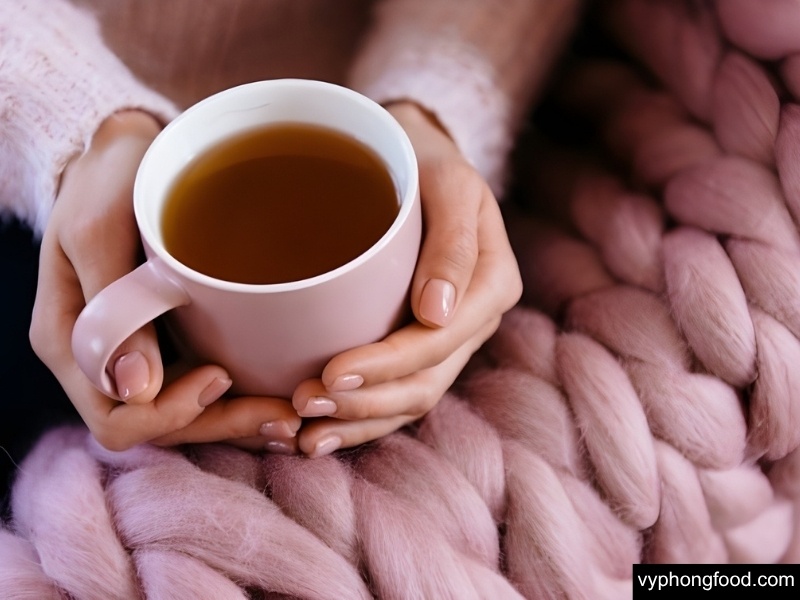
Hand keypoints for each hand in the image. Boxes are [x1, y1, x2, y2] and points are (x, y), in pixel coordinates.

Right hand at [30, 111, 299, 452]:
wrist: (128, 150)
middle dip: (220, 427)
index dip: (170, 413)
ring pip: (184, 417)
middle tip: (285, 416)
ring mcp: (137, 353)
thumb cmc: (108, 178)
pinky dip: (239, 400)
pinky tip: (279, 394)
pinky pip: (200, 389)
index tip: (221, 376)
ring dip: (238, 423)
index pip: (116, 416)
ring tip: (294, 417)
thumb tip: (135, 390)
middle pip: (157, 427)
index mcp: (70, 340)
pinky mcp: (169, 341)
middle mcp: (100, 360)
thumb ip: (112, 308)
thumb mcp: (100, 230)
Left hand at [292, 101, 521, 456]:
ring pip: (409, 400)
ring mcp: (448, 339)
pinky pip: (395, 394)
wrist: (416, 158)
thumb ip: (453, 243)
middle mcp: (474, 321)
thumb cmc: (426, 162)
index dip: (387, 367)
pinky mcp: (419, 345)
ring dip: (358, 423)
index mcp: (492, 284)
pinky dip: (359, 419)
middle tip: (303, 406)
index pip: (439, 342)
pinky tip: (319, 433)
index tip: (330, 373)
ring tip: (304, 435)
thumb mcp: (449, 182)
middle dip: (365, 405)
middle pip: (424, 382)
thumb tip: (437, 314)